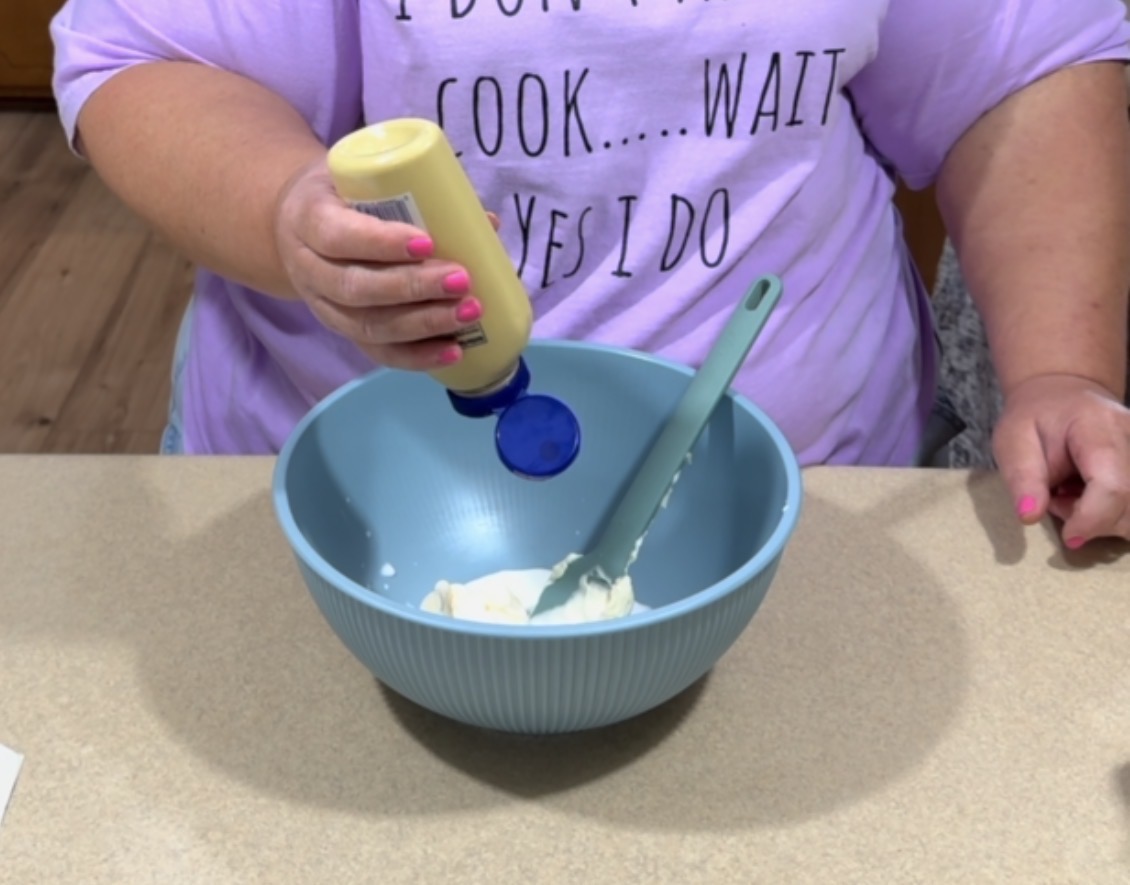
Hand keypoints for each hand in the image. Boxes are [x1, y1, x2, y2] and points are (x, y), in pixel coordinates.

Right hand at [272, 156, 498, 369]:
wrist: (298, 225)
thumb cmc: (343, 196)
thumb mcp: (364, 179)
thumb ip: (416, 193)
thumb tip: (487, 222)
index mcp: (308, 219)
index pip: (337, 236)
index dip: (381, 244)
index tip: (428, 243)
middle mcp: (309, 268)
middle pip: (356, 288)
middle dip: (414, 288)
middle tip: (462, 281)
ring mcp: (324, 306)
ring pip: (368, 326)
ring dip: (424, 324)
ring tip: (468, 314)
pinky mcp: (343, 333)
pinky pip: (378, 352)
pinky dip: (417, 357)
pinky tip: (453, 352)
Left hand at [993, 373, 1129, 546]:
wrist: (1063, 397)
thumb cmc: (1034, 419)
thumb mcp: (1013, 442)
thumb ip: (1022, 478)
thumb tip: (1029, 516)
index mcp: (1098, 425)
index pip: (1112, 485)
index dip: (1092, 519)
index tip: (1069, 537)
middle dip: (1093, 519)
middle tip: (1057, 499)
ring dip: (1106, 519)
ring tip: (1073, 495)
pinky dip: (1116, 513)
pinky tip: (1091, 496)